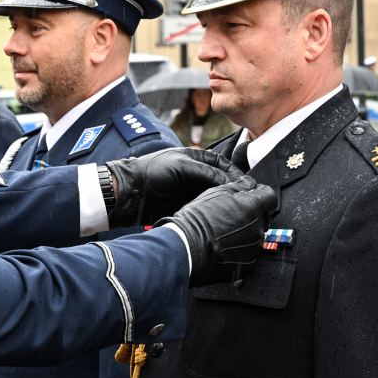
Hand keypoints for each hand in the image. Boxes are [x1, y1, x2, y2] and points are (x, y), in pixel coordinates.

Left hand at [105, 148, 244, 229]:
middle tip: (246, 200)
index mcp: (196, 159)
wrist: (130, 194)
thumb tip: (231, 184)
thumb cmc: (152, 172)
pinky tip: (222, 218)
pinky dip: (214, 213)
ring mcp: (192, 192)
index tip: (247, 184)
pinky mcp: (188, 207)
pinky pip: (206, 210)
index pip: (223, 164)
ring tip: (237, 211)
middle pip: (222, 182)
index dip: (236, 173)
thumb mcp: (181, 167)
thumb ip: (207, 174)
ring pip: (215, 197)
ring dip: (225, 203)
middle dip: (234, 190)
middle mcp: (196, 175)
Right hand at [154, 176, 275, 286]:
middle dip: (251, 213)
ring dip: (245, 231)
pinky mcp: (248, 263)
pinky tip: (223, 244)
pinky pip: (248, 251)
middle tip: (231, 214)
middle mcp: (259, 228)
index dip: (261, 193)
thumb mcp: (215, 193)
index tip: (253, 193)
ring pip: (255, 235)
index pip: (270, 196)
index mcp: (253, 207)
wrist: (188, 248)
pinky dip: (239, 247)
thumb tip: (249, 183)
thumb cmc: (198, 220)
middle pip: (262, 216)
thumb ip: (238, 186)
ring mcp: (254, 248)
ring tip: (223, 231)